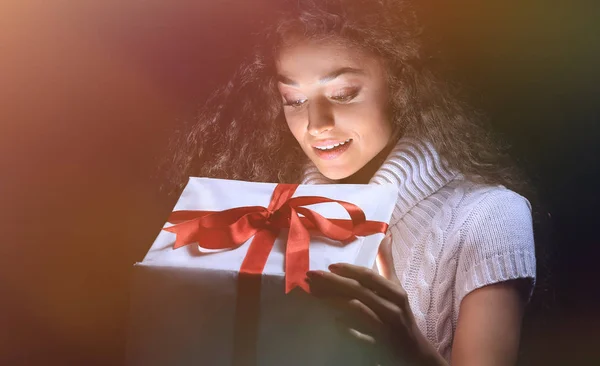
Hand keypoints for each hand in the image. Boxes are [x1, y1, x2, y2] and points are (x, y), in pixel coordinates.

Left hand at [306, 234, 446, 365]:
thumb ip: (387, 262)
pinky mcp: (379, 345)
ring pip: (358, 310)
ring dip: (334, 300)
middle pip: (359, 290)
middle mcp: (391, 308)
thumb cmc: (400, 313)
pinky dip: (347, 327)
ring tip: (315, 294)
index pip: (369, 277)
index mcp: (395, 292)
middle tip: (311, 276)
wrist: (413, 350)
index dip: (349, 269)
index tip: (329, 265)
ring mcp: (385, 327)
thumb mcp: (396, 287)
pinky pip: (360, 336)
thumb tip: (386, 236)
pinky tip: (333, 321)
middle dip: (332, 282)